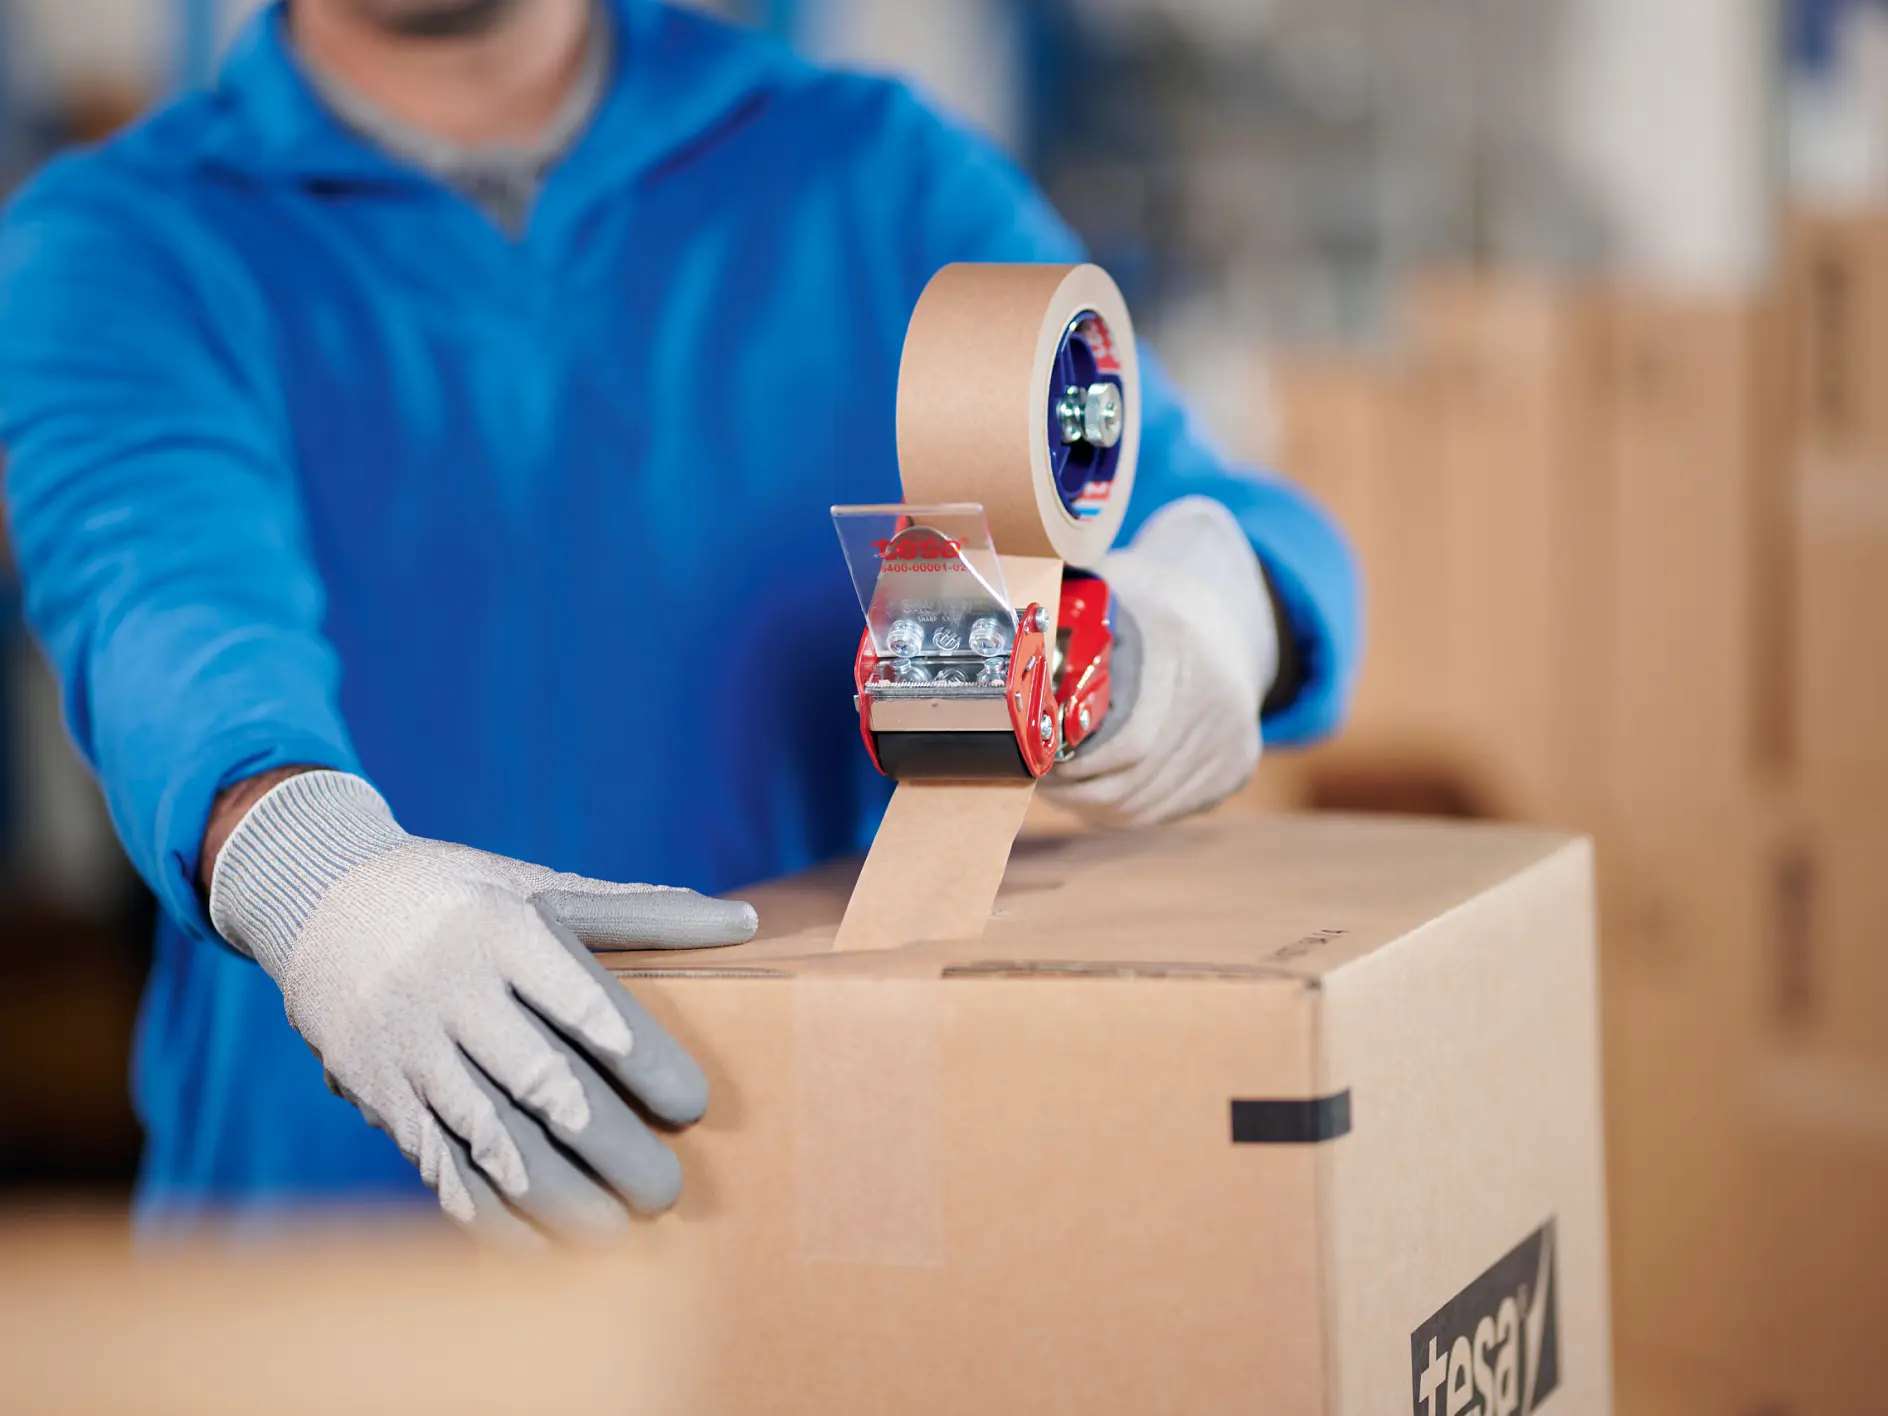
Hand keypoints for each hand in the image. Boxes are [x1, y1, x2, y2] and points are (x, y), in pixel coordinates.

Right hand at [207, 771, 756, 1240]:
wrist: (318, 895)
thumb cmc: (458, 892)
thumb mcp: (539, 882)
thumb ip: (639, 912)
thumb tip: (743, 922)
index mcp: (508, 933)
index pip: (588, 1006)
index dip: (645, 1062)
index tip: (694, 1106)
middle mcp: (456, 992)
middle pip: (543, 1084)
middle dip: (610, 1147)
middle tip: (667, 1192)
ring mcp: (410, 1046)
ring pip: (489, 1136)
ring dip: (554, 1195)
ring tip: (615, 1237)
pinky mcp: (377, 1089)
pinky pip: (434, 1161)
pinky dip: (484, 1210)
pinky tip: (533, 1245)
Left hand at [1043, 496, 1276, 826]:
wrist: (1223, 617)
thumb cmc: (1145, 606)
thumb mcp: (1105, 591)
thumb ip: (1057, 614)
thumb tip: (990, 625)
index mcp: (1178, 648)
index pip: (1127, 741)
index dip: (1075, 763)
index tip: (1037, 759)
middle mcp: (1217, 699)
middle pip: (1131, 782)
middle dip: (1074, 789)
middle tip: (1038, 777)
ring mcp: (1230, 739)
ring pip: (1144, 806)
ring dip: (1094, 804)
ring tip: (1061, 785)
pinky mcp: (1236, 767)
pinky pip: (1165, 810)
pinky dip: (1124, 807)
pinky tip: (1099, 788)